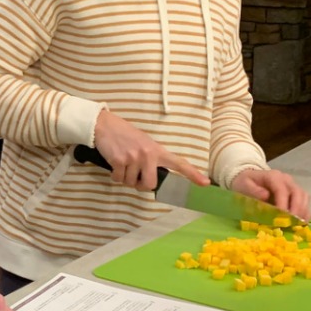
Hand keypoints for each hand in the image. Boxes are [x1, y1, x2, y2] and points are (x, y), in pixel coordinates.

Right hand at [94, 110, 209, 191]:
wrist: (105, 125)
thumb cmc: (125, 135)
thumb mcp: (144, 143)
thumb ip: (151, 158)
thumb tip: (151, 179)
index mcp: (157, 150)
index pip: (178, 163)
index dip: (192, 174)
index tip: (205, 183)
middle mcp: (148, 154)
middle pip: (150, 184)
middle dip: (140, 184)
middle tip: (134, 176)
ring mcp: (134, 158)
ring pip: (131, 183)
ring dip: (125, 178)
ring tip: (122, 163)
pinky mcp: (119, 161)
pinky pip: (118, 179)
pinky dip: (114, 175)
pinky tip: (114, 163)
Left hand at [232, 168, 310, 220]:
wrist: (249, 179)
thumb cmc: (246, 183)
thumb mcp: (244, 185)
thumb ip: (253, 190)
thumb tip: (266, 196)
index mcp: (274, 176)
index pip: (282, 190)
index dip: (283, 204)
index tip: (281, 218)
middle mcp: (286, 180)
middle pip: (298, 193)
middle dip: (296, 210)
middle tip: (290, 224)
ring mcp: (293, 186)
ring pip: (304, 197)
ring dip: (302, 212)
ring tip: (296, 225)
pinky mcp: (296, 193)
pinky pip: (305, 202)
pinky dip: (305, 212)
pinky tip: (301, 223)